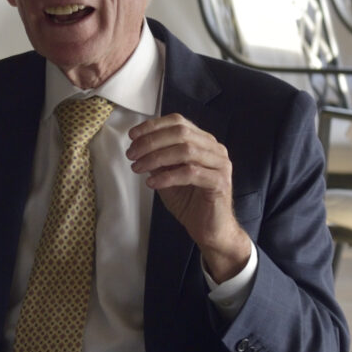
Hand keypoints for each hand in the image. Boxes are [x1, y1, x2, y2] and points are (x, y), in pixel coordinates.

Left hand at [127, 114, 252, 282]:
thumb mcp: (167, 176)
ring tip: (138, 168)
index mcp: (204, 142)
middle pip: (181, 133)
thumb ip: (158, 160)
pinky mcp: (220, 182)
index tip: (132, 135)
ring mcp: (220, 165)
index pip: (179, 122)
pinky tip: (152, 183)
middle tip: (131, 154)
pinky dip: (167, 176)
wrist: (209, 229)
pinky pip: (190, 173)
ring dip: (156, 158)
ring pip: (185, 151)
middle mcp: (215, 149)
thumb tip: (138, 146)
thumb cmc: (190, 202)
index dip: (153, 126)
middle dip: (151, 141)